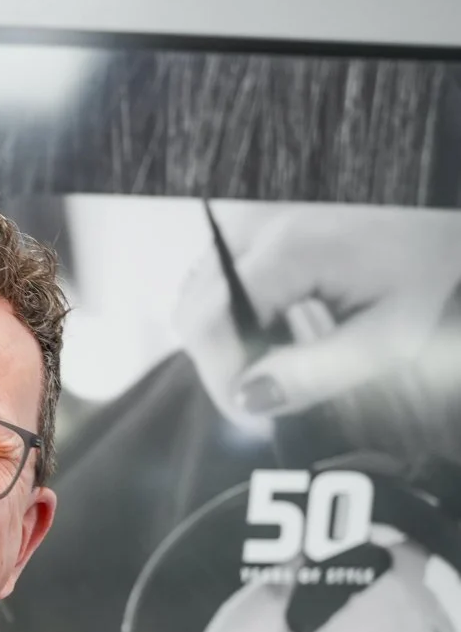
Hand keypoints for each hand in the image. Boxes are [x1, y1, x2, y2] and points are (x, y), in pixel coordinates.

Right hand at [176, 204, 460, 423]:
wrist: (438, 215)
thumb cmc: (423, 270)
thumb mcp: (387, 337)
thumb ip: (316, 374)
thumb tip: (247, 399)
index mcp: (288, 248)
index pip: (210, 327)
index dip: (223, 381)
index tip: (256, 415)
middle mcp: (253, 223)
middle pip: (195, 314)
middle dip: (225, 366)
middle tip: (273, 392)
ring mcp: (245, 218)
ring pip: (197, 301)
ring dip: (229, 343)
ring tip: (284, 355)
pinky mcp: (247, 223)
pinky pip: (213, 284)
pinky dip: (234, 318)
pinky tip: (278, 326)